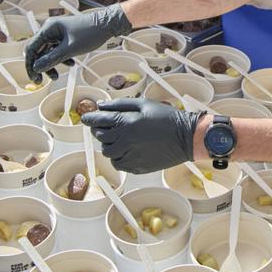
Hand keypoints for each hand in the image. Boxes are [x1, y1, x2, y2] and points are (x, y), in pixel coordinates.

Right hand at [25, 3, 131, 77]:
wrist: (107, 24)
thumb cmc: (90, 33)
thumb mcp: (70, 50)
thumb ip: (52, 59)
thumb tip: (37, 68)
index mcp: (49, 28)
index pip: (31, 48)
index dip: (31, 65)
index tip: (36, 78)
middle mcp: (51, 29)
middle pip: (38, 51)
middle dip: (42, 66)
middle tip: (45, 80)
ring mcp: (58, 32)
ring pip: (48, 52)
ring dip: (52, 64)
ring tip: (58, 75)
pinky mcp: (65, 36)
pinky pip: (57, 49)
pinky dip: (60, 58)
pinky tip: (70, 64)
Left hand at [82, 99, 199, 173]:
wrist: (186, 137)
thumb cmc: (166, 117)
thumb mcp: (144, 104)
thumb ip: (120, 104)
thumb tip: (101, 105)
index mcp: (126, 123)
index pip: (98, 121)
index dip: (89, 119)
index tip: (85, 118)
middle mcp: (125, 140)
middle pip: (101, 137)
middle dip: (100, 130)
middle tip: (106, 126)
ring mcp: (130, 156)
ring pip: (108, 152)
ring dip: (109, 144)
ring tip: (120, 138)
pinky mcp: (136, 167)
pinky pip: (118, 164)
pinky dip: (118, 157)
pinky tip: (127, 149)